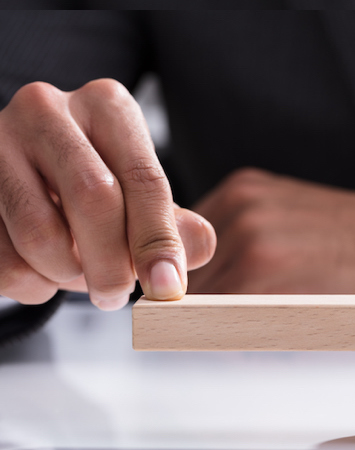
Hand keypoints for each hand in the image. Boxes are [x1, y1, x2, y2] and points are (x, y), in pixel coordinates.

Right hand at [0, 79, 215, 308]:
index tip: (166, 287)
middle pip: (93, 199)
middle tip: (117, 295)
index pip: (143, 180)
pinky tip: (41, 270)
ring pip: (40, 231)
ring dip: (66, 274)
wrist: (26, 181)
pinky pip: (1, 255)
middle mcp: (49, 109)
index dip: (157, 241)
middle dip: (112, 264)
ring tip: (77, 273)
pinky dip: (29, 282)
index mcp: (108, 106)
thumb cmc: (97, 190)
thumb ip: (175, 227)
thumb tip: (192, 250)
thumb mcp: (143, 201)